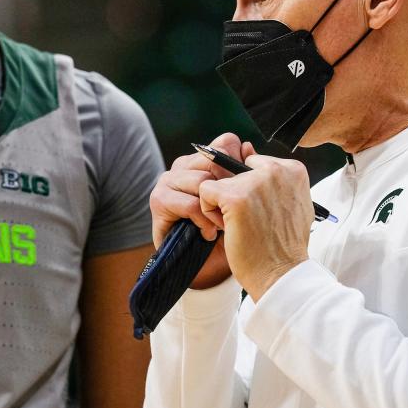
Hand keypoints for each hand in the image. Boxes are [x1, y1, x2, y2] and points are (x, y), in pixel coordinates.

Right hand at [149, 133, 245, 289]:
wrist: (207, 265)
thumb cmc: (228, 230)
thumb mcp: (242, 199)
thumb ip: (244, 172)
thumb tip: (248, 147)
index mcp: (203, 158)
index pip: (225, 142)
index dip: (240, 164)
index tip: (248, 189)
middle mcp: (184, 164)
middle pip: (214, 158)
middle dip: (229, 187)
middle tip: (236, 211)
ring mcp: (168, 180)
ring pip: (202, 181)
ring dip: (217, 209)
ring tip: (224, 226)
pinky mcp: (158, 200)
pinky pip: (190, 204)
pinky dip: (204, 221)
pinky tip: (209, 234)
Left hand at [198, 149, 311, 301]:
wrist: (280, 275)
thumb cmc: (284, 245)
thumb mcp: (290, 203)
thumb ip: (272, 177)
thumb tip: (245, 147)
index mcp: (293, 169)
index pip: (254, 164)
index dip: (250, 190)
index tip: (259, 213)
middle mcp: (277, 170)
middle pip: (234, 171)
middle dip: (234, 195)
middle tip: (249, 221)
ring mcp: (255, 181)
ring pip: (218, 181)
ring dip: (222, 205)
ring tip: (239, 226)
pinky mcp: (234, 196)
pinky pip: (205, 191)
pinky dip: (208, 212)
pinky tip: (226, 228)